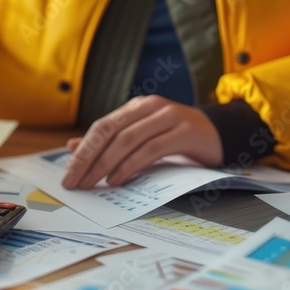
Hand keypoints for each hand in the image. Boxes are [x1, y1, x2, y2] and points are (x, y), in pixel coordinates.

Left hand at [61, 95, 221, 189]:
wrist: (220, 135)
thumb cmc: (177, 137)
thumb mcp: (143, 137)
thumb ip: (111, 141)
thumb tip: (72, 146)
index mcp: (137, 106)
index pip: (102, 126)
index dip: (83, 150)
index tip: (69, 173)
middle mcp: (151, 107)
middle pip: (111, 132)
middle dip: (89, 159)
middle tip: (76, 182)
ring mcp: (169, 117)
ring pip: (128, 140)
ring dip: (106, 165)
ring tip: (94, 183)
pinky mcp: (185, 132)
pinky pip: (151, 149)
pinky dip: (131, 166)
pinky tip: (118, 180)